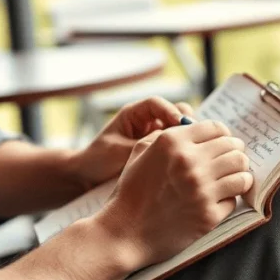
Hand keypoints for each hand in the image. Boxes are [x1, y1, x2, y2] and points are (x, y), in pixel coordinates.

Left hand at [69, 97, 194, 190]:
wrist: (88, 175)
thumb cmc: (98, 159)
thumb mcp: (119, 151)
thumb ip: (143, 145)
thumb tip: (169, 143)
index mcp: (133, 114)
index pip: (156, 103)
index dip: (170, 111)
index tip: (180, 123)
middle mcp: (146, 121)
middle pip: (173, 111)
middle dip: (184, 121)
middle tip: (192, 136)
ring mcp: (154, 134)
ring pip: (177, 128)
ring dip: (185, 135)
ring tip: (191, 148)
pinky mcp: (158, 149)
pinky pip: (175, 144)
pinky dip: (182, 148)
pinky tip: (186, 158)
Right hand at [93, 120, 253, 268]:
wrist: (125, 232)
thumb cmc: (131, 191)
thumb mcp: (140, 151)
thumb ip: (166, 134)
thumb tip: (193, 127)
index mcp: (172, 142)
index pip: (217, 128)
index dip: (223, 135)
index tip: (221, 144)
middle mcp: (190, 162)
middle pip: (234, 147)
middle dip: (234, 153)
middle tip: (229, 162)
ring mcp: (202, 190)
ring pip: (242, 172)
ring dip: (238, 175)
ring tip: (231, 180)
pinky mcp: (209, 215)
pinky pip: (235, 199)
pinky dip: (229, 198)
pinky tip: (218, 199)